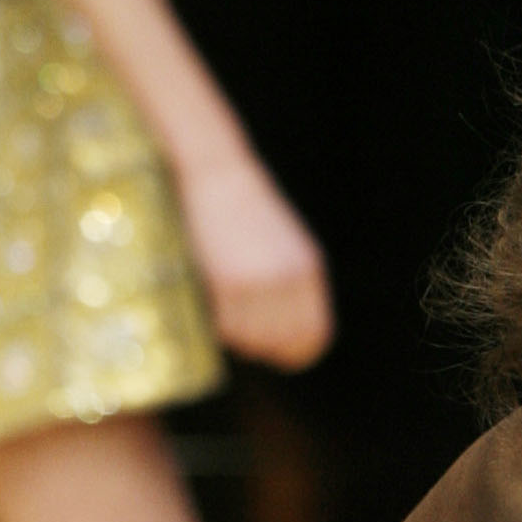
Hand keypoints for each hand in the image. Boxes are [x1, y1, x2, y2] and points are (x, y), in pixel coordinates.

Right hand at [177, 154, 333, 367]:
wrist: (213, 169)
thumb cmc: (238, 208)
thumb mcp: (280, 244)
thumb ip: (290, 286)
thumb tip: (281, 340)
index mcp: (309, 271)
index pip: (314, 338)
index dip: (294, 352)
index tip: (273, 351)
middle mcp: (293, 281)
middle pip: (279, 344)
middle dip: (258, 344)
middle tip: (237, 324)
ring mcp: (264, 284)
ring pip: (249, 339)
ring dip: (232, 330)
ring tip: (219, 297)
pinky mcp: (233, 283)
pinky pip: (224, 325)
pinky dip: (212, 318)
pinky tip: (207, 289)